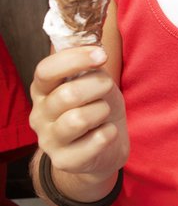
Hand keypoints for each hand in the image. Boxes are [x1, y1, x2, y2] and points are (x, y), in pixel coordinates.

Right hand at [30, 46, 128, 181]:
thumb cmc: (97, 107)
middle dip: (98, 86)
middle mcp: (39, 115)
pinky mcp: (65, 161)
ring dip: (101, 111)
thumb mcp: (94, 81)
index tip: (101, 55)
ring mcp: (48, 140)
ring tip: (102, 113)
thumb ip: (89, 65)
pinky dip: (109, 133)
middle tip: (107, 89)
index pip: (45, 70)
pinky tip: (105, 133)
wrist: (105, 147)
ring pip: (78, 119)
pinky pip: (96, 141)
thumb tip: (94, 45)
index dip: (74, 59)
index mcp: (43, 90)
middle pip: (67, 94)